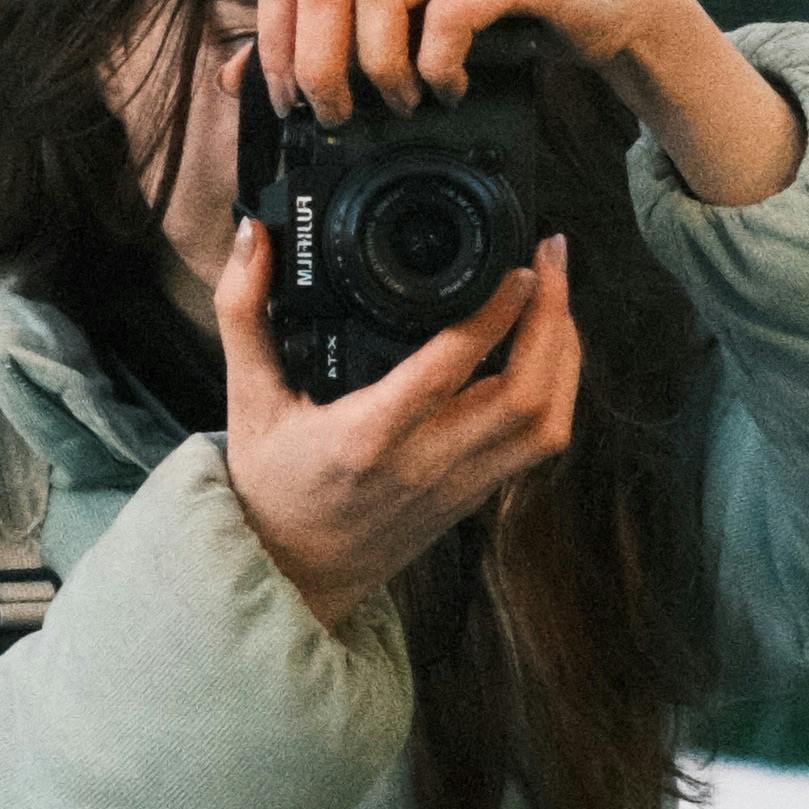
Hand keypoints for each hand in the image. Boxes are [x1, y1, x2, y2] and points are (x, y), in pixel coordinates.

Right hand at [213, 220, 582, 633]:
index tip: (519, 267)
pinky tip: (547, 348)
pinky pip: (537, 443)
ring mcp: (459, 485)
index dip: (494, 315)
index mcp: (366, 436)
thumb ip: (242, 311)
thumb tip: (252, 236)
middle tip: (551, 258)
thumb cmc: (269, 485)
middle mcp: (424, 464)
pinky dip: (557, 390)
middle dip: (552, 320)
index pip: (447, 370)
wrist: (290, 572)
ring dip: (565, 356)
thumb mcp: (247, 397)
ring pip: (545, 423)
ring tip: (557, 296)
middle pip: (524, 396)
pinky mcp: (477, 496)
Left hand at [237, 0, 800, 207]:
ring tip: (401, 102)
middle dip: (317, 62)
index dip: (273, 40)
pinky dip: (438, 65)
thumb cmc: (496, 20)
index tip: (289, 102)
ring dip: (377, 65)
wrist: (606, 5)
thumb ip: (325, 40)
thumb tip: (234, 72)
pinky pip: (449, 12)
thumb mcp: (402, 25)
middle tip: (338, 115)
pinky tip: (450, 89)